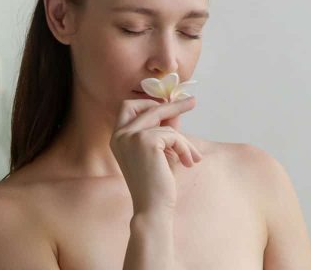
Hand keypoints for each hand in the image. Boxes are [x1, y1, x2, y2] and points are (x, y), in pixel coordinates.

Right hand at [110, 98, 201, 213]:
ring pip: (165, 123)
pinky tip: (189, 163)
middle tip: (192, 102)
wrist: (152, 208)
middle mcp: (120, 134)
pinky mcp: (145, 141)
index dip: (149, 102)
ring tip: (193, 157)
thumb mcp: (159, 151)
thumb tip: (175, 110)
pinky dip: (185, 148)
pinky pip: (173, 135)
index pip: (129, 106)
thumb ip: (163, 130)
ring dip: (183, 140)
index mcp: (117, 137)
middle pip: (148, 106)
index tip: (170, 103)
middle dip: (171, 104)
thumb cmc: (156, 184)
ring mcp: (131, 136)